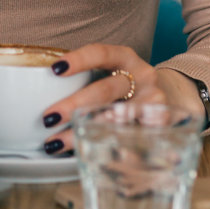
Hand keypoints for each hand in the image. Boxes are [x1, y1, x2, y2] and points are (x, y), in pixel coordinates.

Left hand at [35, 44, 168, 156]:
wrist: (173, 94)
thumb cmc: (127, 85)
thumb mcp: (112, 71)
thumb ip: (86, 78)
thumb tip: (36, 92)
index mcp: (126, 57)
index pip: (101, 53)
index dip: (79, 60)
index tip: (54, 70)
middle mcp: (142, 77)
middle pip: (105, 90)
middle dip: (75, 105)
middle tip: (48, 118)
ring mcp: (154, 102)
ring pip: (116, 118)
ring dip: (83, 131)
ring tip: (56, 143)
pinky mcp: (162, 126)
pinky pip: (133, 138)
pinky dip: (110, 148)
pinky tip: (89, 155)